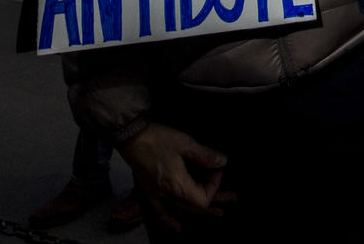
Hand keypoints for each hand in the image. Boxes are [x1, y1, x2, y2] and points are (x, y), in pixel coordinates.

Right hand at [118, 122, 232, 231]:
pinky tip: (177, 228)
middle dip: (216, 201)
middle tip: (232, 199)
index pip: (204, 197)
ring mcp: (158, 195)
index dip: (215, 186)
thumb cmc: (158, 139)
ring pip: (182, 210)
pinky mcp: (149, 191)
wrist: (130, 137)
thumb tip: (222, 161)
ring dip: (200, 212)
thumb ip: (205, 155)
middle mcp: (168, 195)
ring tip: (217, 213)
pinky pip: (161, 212)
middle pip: (196, 206)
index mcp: (178, 185)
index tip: (217, 168)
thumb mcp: (185, 143)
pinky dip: (170, 220)